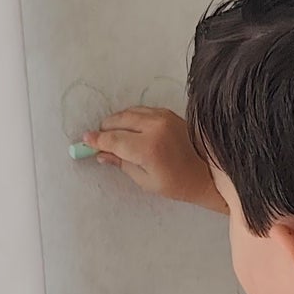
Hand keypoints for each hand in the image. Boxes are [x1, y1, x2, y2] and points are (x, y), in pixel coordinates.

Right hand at [85, 107, 224, 209]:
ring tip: (113, 135)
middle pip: (118, 121)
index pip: (113, 140)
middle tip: (98, 140)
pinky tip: (130, 128)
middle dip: (105, 130)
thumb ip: (121, 164)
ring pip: (129, 113)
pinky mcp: (167, 113)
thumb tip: (101, 154)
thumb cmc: (178, 183)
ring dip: (117, 122)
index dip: (97, 140)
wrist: (208, 172)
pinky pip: (141, 110)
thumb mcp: (146, 181)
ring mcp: (162, 117)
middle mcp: (154, 127)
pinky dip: (131, 118)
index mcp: (148, 148)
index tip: (85, 140)